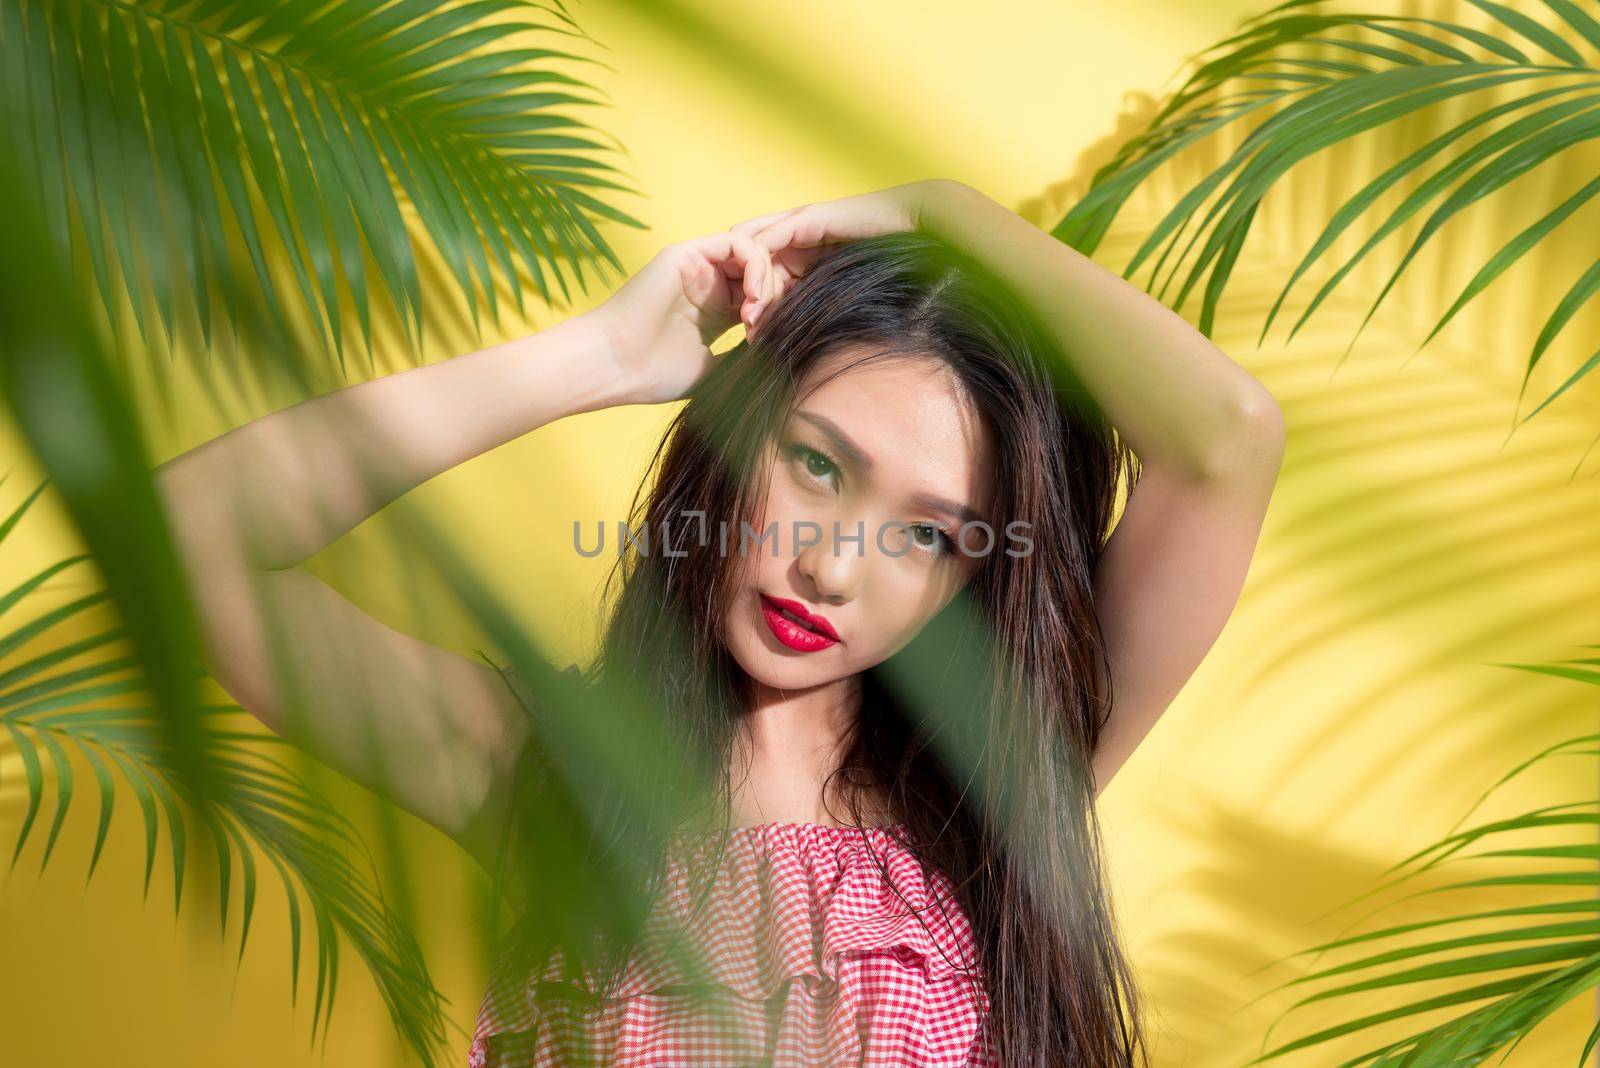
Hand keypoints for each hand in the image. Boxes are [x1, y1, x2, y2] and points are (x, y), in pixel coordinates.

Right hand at [588, 229, 779, 405]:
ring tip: (759, 311)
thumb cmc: (654, 375)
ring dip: (768, 280)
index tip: (779, 338)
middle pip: (763, 273)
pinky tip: (754, 295)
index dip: (779, 311)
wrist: (615, 366)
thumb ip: (742, 357)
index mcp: (715, 312)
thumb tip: (779, 356)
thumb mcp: (713, 370)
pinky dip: (755, 263)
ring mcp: (698, 267)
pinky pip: (736, 241)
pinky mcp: (687, 253)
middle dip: (777, 296)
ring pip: (754, 253)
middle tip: (768, 326)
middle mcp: (709, 285)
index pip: (763, 297)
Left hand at [728, 179, 957, 334]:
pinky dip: (756, 268)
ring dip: (748, 289)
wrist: (918, 223)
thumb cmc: (893, 264)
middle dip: (746, 304)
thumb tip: (817, 355)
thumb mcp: (847, 296)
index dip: (757, 312)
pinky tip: (760, 296)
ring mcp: (796, 225)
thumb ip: (827, 313)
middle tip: (751, 336)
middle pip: (748, 268)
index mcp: (801, 257)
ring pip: (749, 254)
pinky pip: (764, 240)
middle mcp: (794, 239)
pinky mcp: (805, 218)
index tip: (758, 344)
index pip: (761, 281)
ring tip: (753, 321)